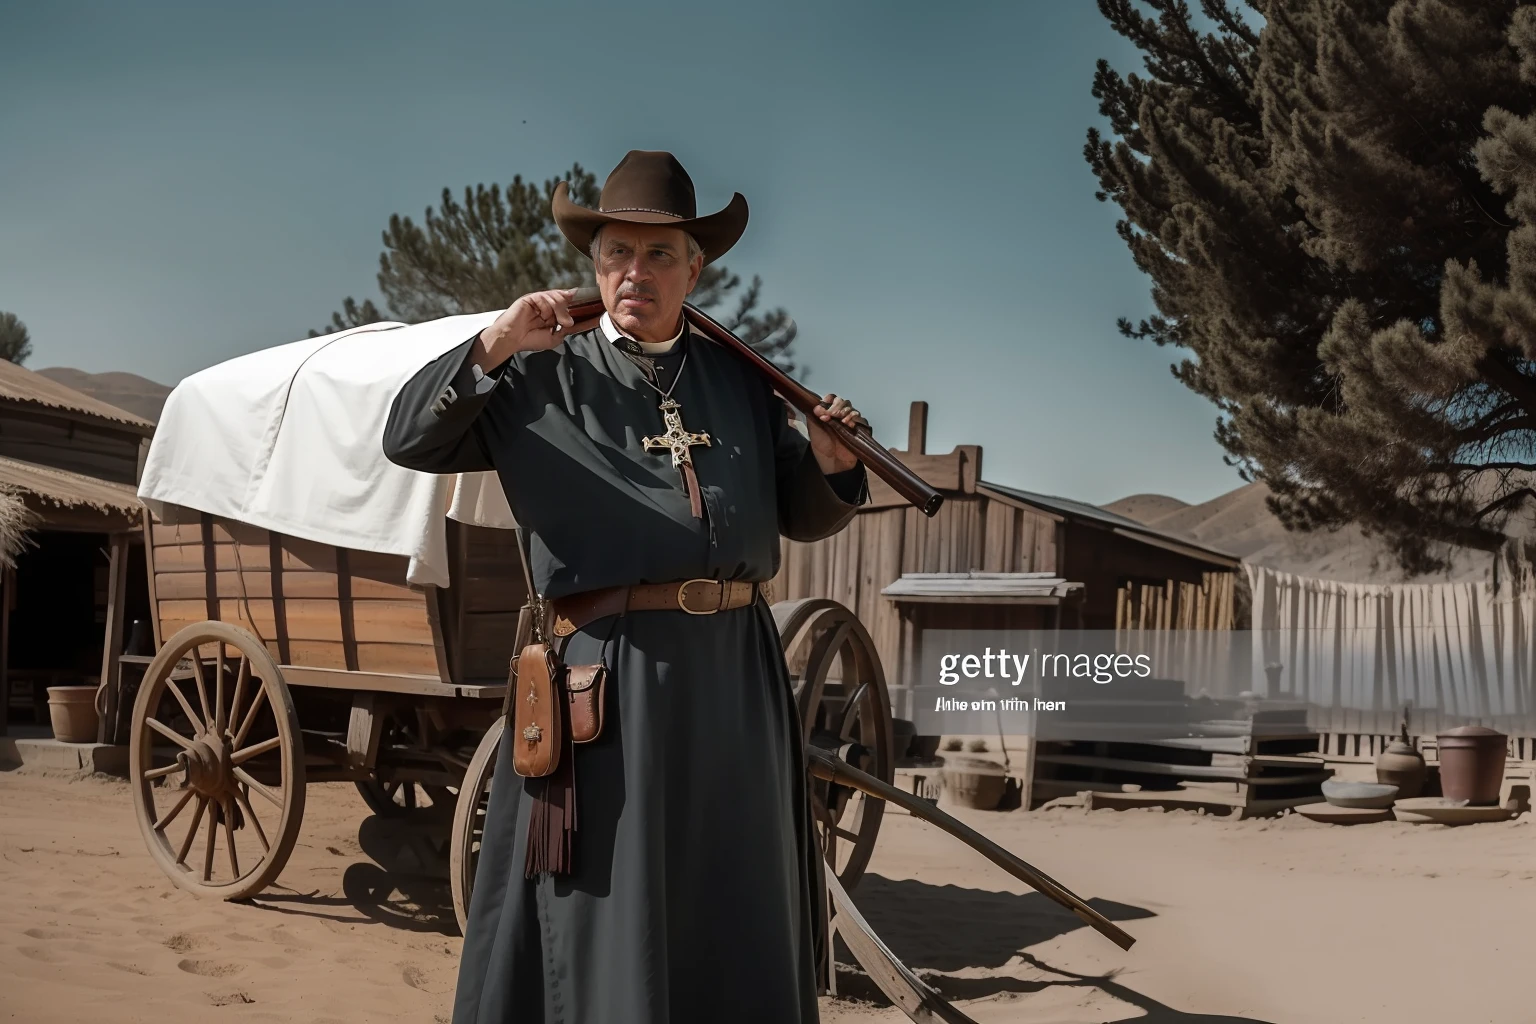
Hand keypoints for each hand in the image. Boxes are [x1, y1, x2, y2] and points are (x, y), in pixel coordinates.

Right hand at [475, 288, 600, 365]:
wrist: (511, 340)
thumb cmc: (530, 340)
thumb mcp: (553, 338)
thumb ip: (565, 331)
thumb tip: (573, 322)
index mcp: (554, 314)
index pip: (571, 309)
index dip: (584, 309)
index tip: (597, 311)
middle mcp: (548, 306)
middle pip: (567, 300)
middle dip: (573, 308)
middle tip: (571, 323)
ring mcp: (540, 301)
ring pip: (557, 298)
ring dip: (561, 310)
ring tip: (561, 323)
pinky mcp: (531, 298)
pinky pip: (545, 296)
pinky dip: (549, 305)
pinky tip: (547, 315)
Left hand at [807, 393, 865, 473]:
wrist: (832, 463)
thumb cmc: (822, 447)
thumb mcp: (813, 429)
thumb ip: (814, 416)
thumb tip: (816, 405)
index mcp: (829, 413)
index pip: (832, 399)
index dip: (829, 400)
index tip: (824, 405)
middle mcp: (840, 415)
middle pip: (843, 402)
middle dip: (837, 406)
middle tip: (830, 414)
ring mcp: (850, 422)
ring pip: (852, 409)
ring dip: (846, 412)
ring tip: (840, 420)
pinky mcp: (859, 430)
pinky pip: (861, 420)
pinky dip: (855, 419)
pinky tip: (848, 424)